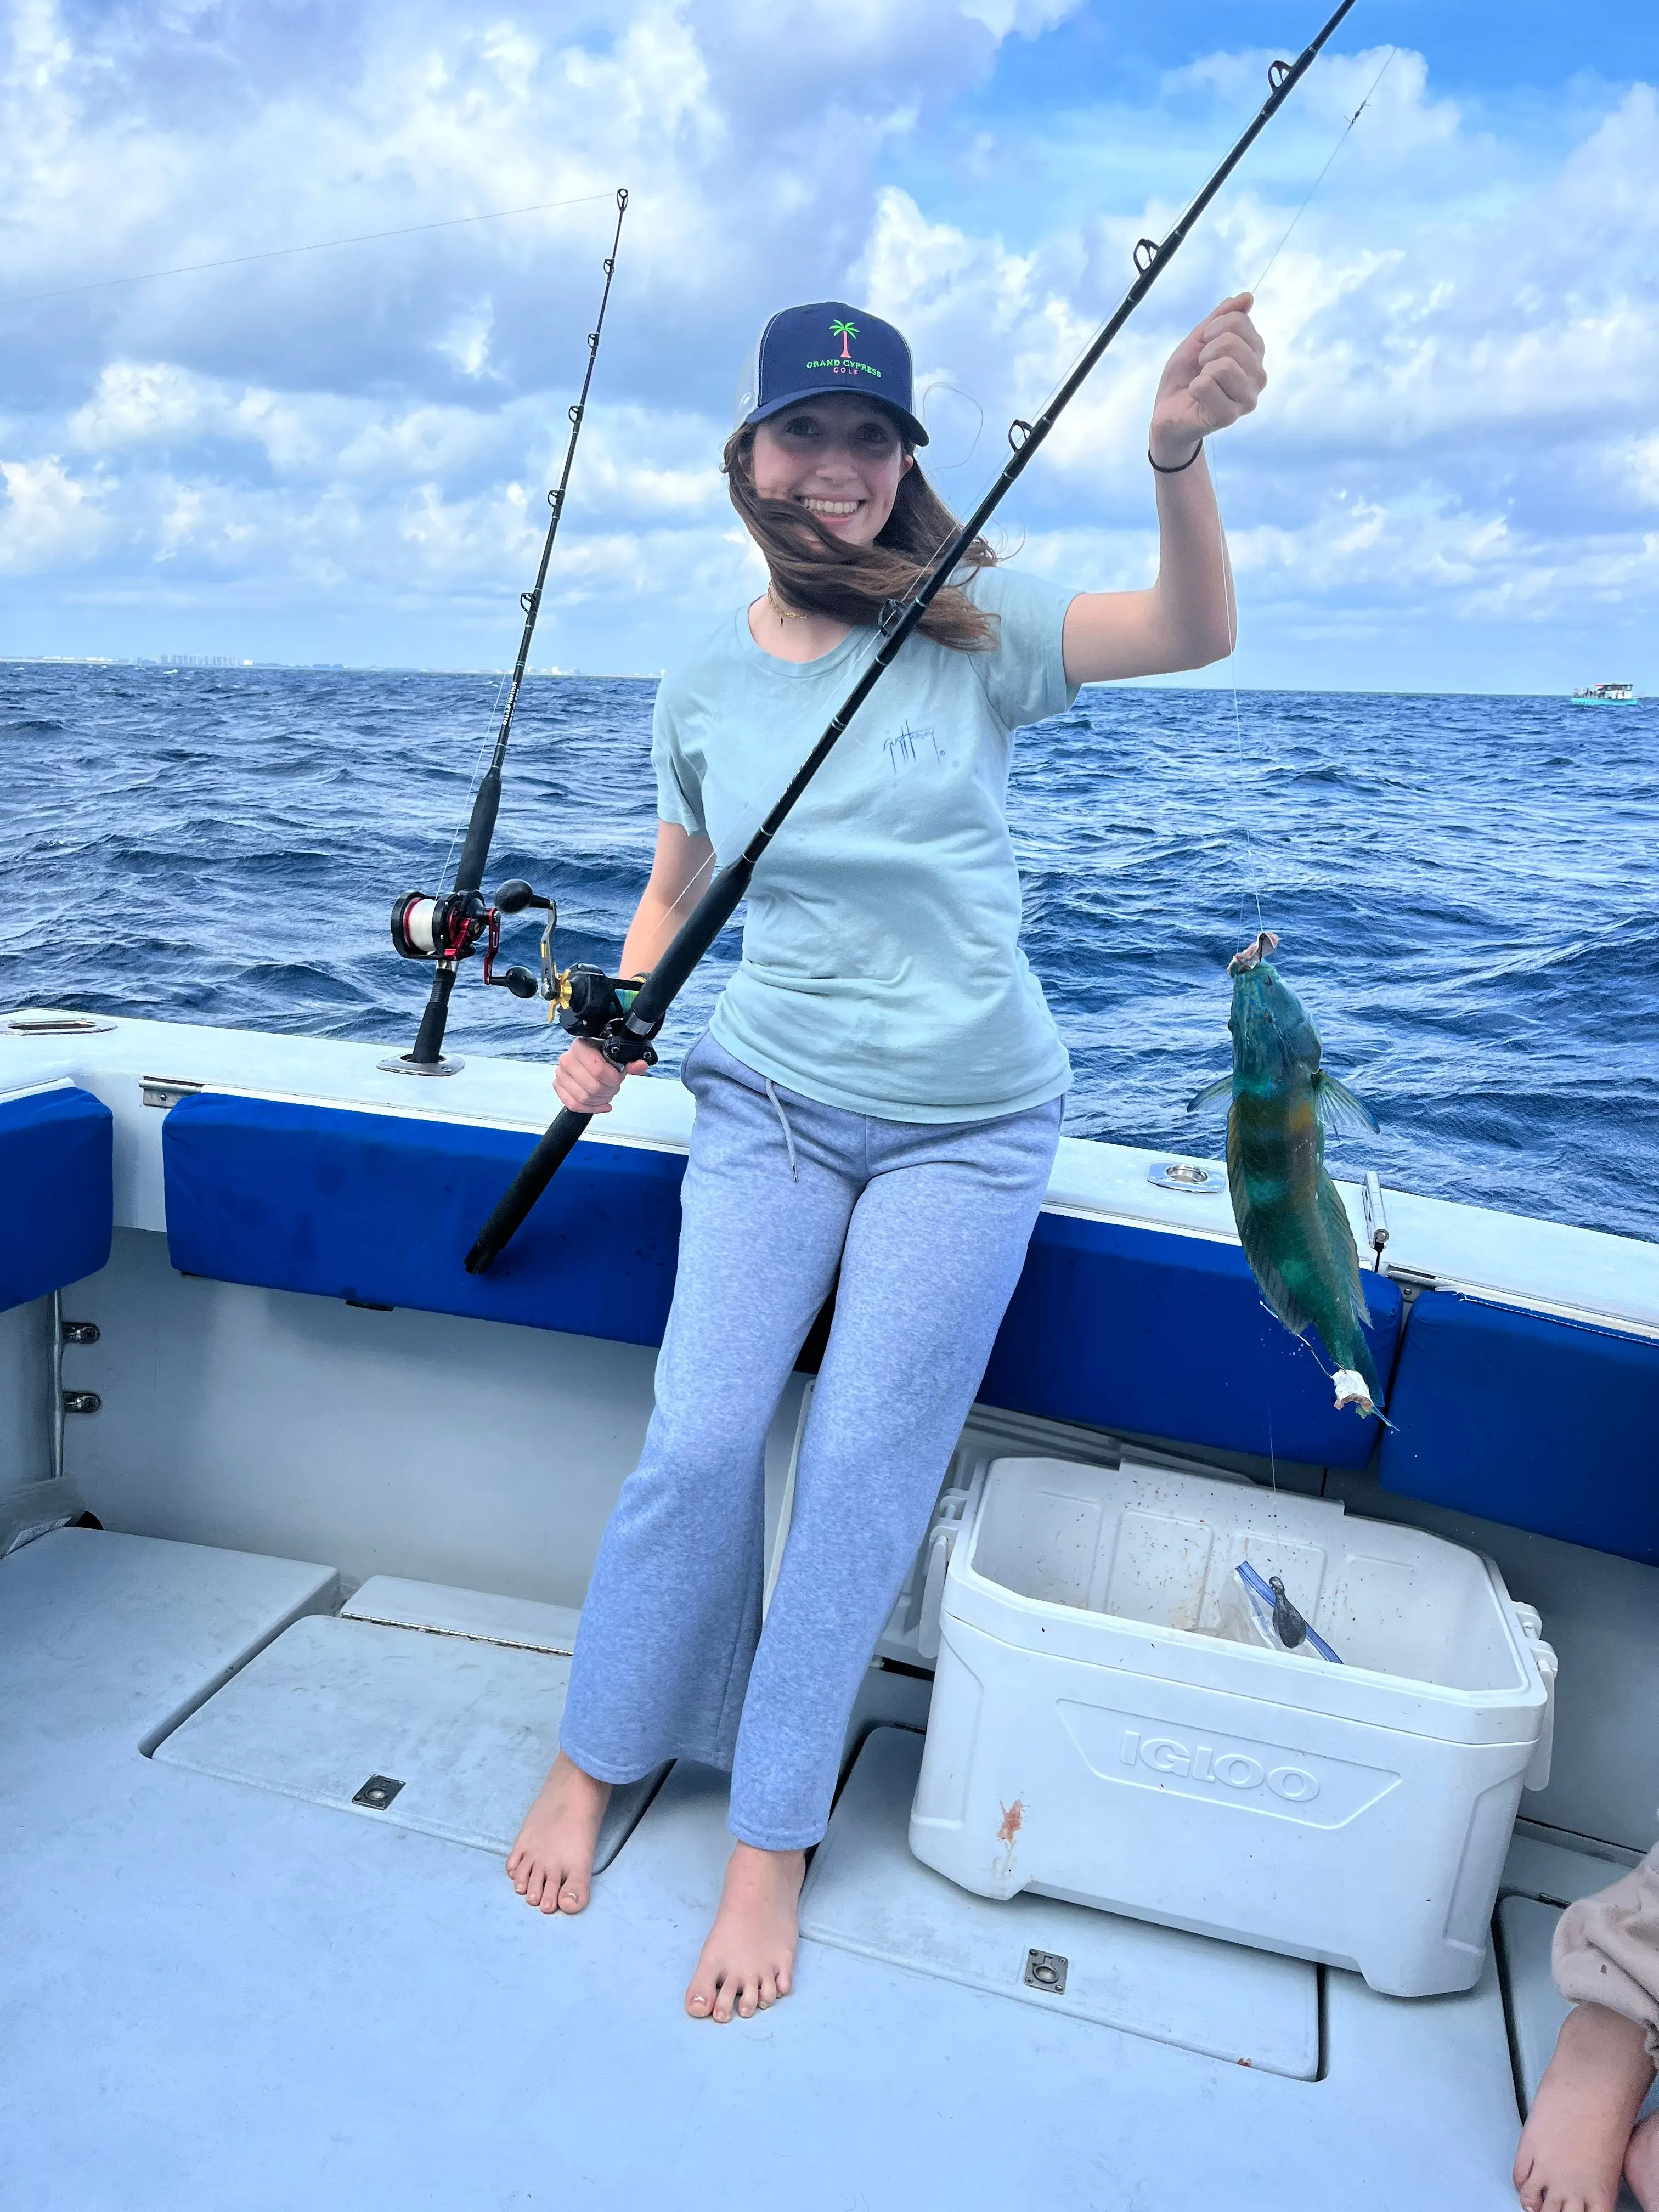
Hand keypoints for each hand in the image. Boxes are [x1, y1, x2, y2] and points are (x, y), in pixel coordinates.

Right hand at [553, 1036, 649, 1114]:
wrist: (590, 1059)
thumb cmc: (603, 1058)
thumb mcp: (618, 1057)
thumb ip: (630, 1063)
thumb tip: (641, 1065)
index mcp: (581, 1046)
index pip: (598, 1070)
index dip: (612, 1080)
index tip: (617, 1079)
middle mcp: (567, 1059)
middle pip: (592, 1087)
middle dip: (608, 1092)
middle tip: (613, 1087)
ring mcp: (560, 1073)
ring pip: (583, 1098)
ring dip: (600, 1101)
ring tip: (606, 1093)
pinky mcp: (558, 1086)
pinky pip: (573, 1105)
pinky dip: (590, 1108)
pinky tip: (600, 1105)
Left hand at [1149, 293, 1266, 466]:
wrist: (1167, 411)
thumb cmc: (1185, 376)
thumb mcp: (1200, 339)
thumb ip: (1222, 317)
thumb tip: (1247, 297)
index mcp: (1255, 355)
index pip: (1240, 321)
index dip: (1213, 327)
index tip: (1205, 344)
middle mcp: (1258, 378)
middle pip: (1232, 343)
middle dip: (1206, 350)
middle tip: (1201, 367)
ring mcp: (1247, 400)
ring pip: (1224, 366)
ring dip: (1202, 371)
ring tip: (1200, 382)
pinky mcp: (1229, 416)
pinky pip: (1207, 385)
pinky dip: (1194, 388)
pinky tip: (1196, 398)